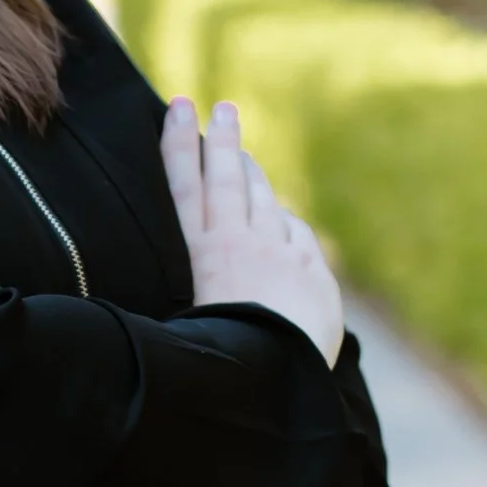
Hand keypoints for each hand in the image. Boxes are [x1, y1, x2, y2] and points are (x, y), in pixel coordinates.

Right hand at [159, 96, 344, 368]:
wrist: (279, 378)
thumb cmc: (219, 365)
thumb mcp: (183, 327)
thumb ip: (184, 292)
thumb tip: (174, 276)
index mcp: (202, 257)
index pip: (186, 188)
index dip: (179, 145)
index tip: (178, 108)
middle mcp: (240, 245)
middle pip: (227, 179)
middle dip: (222, 141)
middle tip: (222, 109)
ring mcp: (279, 254)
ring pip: (263, 201)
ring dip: (252, 174)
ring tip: (243, 155)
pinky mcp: (312, 271)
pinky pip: (296, 235)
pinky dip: (285, 221)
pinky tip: (282, 217)